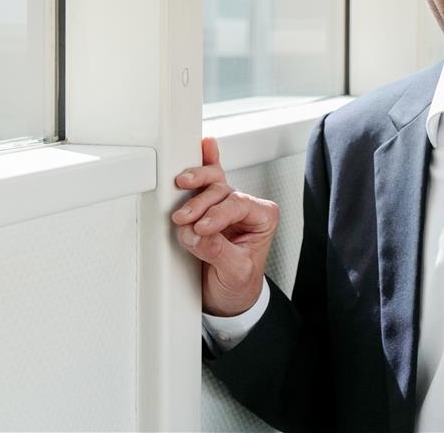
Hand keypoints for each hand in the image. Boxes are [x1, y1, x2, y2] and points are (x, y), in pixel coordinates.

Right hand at [172, 137, 278, 316]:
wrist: (228, 298)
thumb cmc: (239, 284)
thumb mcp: (235, 273)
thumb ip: (219, 253)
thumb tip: (196, 234)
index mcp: (262, 218)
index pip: (239, 205)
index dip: (218, 214)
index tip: (202, 228)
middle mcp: (245, 207)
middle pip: (223, 190)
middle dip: (201, 203)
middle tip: (186, 220)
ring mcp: (225, 204)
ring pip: (212, 181)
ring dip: (194, 184)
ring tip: (180, 190)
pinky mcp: (207, 206)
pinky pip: (209, 176)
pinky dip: (206, 160)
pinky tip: (205, 145)